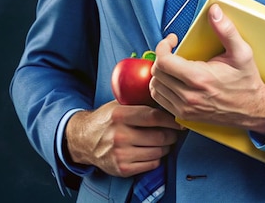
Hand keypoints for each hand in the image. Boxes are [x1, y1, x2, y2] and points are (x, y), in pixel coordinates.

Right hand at [64, 101, 181, 177]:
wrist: (85, 140)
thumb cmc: (107, 119)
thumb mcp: (120, 104)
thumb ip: (140, 101)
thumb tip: (167, 96)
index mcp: (120, 115)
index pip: (154, 117)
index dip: (171, 119)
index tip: (179, 120)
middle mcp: (120, 135)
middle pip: (159, 136)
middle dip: (172, 134)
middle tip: (175, 131)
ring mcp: (121, 154)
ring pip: (158, 152)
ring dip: (166, 146)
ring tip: (165, 140)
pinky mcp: (122, 169)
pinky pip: (152, 164)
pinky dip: (157, 157)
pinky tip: (153, 150)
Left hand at [150, 4, 264, 135]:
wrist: (252, 110)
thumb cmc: (246, 81)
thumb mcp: (242, 52)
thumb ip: (226, 30)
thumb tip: (214, 11)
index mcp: (199, 78)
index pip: (163, 61)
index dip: (163, 46)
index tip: (172, 39)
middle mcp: (188, 96)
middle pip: (157, 73)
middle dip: (162, 57)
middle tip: (173, 50)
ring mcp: (185, 109)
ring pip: (155, 87)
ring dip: (160, 73)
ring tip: (173, 64)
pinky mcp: (184, 116)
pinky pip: (160, 100)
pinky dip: (162, 88)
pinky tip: (173, 79)